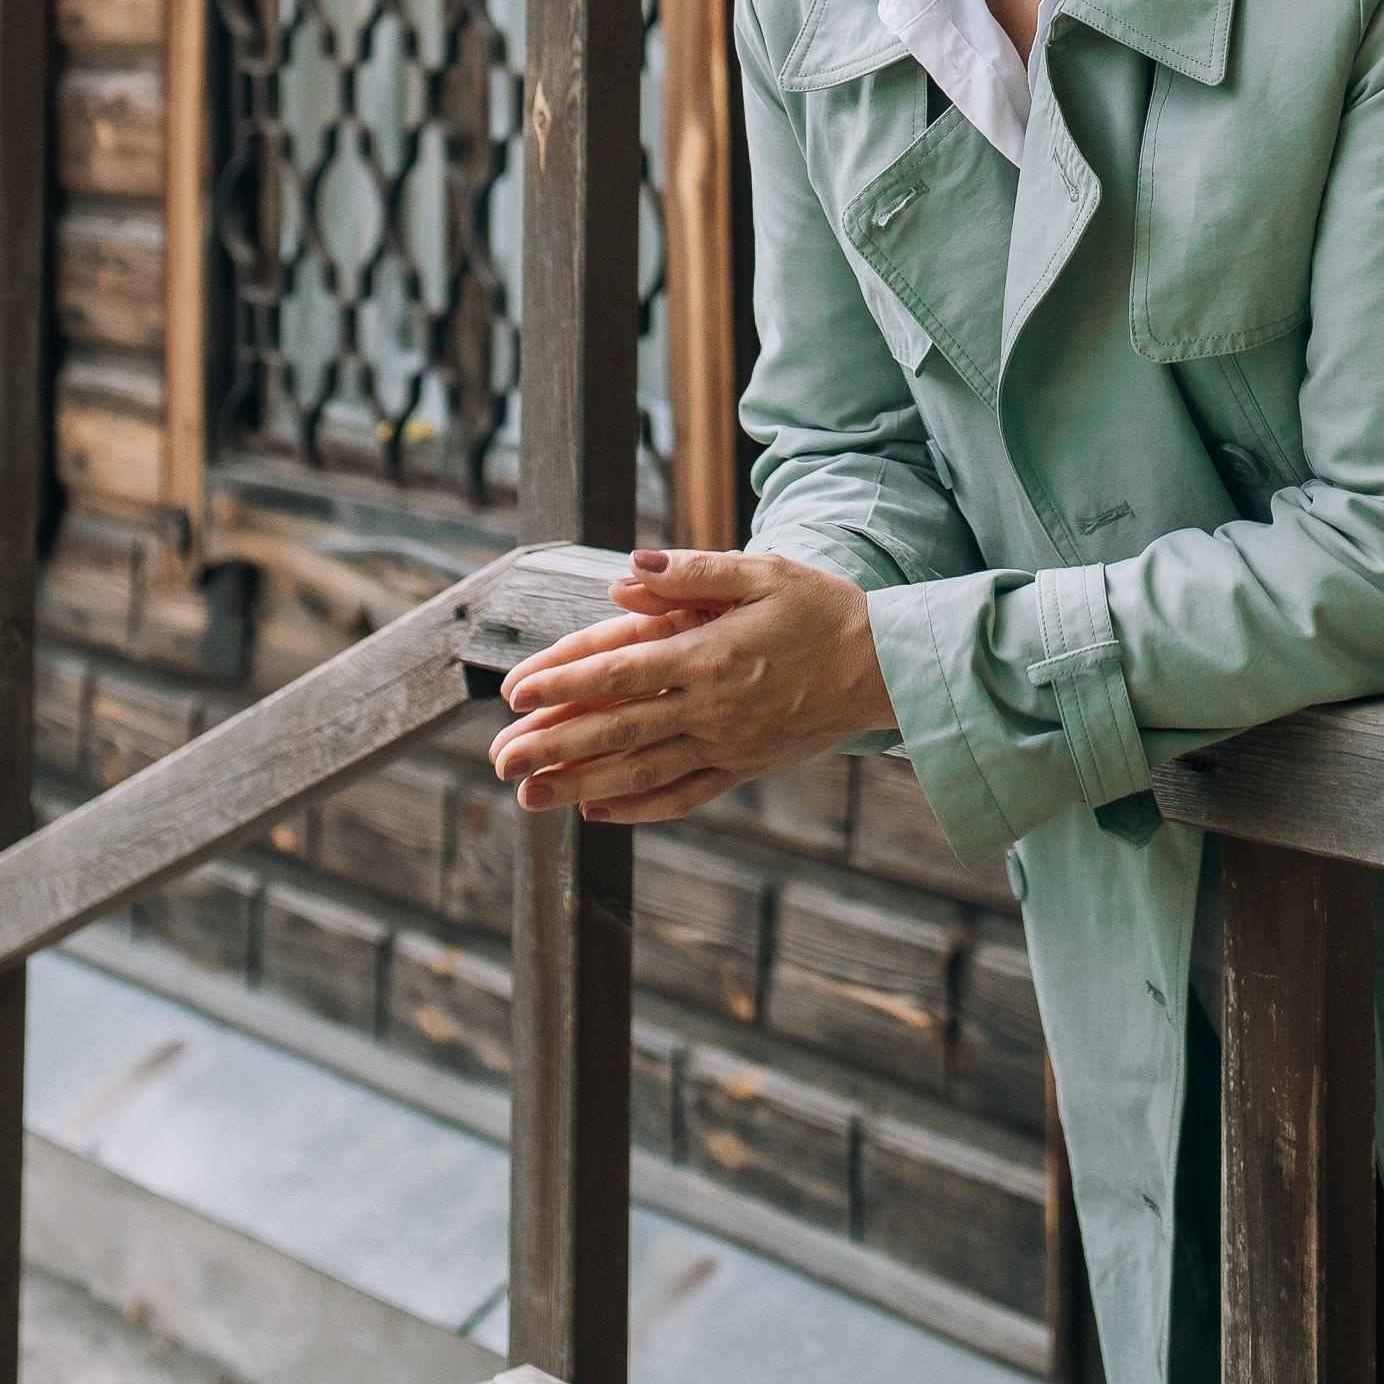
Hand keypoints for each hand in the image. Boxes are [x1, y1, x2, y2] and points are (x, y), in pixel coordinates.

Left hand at [488, 548, 896, 824]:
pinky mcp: (742, 768)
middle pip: (617, 730)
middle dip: (552, 744)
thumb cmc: (822, 609)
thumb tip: (626, 574)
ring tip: (527, 795)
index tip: (516, 693)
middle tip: (498, 758)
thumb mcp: (763, 572)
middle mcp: (712, 707)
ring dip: (578, 785)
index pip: (622, 671)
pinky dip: (635, 808)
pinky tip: (595, 810)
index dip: (565, 683)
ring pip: (640, 772)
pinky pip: (681, 795)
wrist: (885, 667)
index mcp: (711, 654)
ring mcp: (726, 745)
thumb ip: (693, 573)